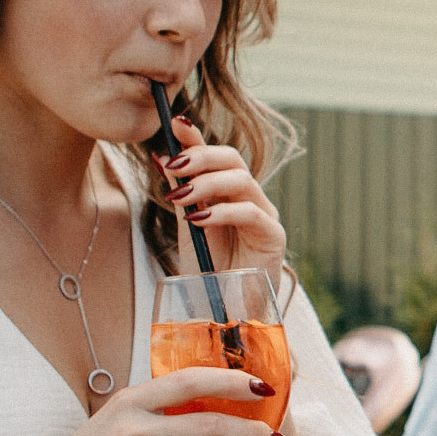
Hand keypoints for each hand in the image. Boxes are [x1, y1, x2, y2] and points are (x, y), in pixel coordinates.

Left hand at [153, 115, 285, 274]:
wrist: (224, 312)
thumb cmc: (209, 273)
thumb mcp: (188, 227)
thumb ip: (181, 193)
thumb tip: (163, 157)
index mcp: (229, 194)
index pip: (214, 157)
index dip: (195, 137)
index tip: (174, 123)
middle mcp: (249, 199)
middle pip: (232, 160)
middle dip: (200, 156)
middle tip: (173, 165)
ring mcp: (264, 215)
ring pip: (242, 180)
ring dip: (207, 183)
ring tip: (179, 197)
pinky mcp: (274, 236)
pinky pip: (251, 213)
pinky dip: (222, 212)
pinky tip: (198, 219)